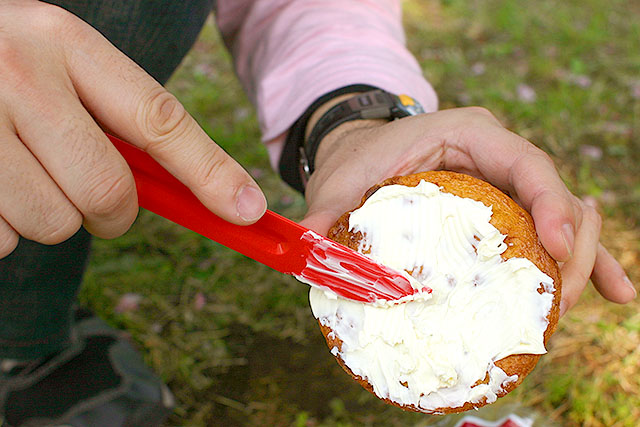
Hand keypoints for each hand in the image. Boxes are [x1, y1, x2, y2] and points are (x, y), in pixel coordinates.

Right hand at [0, 1, 265, 258]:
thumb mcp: (55, 67)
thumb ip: (113, 118)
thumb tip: (197, 189)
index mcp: (63, 41)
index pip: (159, 119)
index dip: (210, 172)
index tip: (247, 210)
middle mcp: (16, 73)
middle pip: (107, 191)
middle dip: (111, 213)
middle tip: (92, 198)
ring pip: (53, 223)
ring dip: (48, 217)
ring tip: (17, 173)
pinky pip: (0, 239)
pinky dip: (2, 227)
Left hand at [300, 106, 635, 314]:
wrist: (363, 154)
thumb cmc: (360, 160)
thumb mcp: (342, 178)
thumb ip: (327, 208)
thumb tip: (305, 247)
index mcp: (471, 136)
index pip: (525, 162)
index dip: (551, 203)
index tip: (559, 246)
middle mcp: (498, 158)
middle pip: (554, 196)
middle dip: (571, 244)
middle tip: (567, 295)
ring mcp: (505, 185)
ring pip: (560, 218)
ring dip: (585, 257)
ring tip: (604, 296)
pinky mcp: (505, 211)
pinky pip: (548, 233)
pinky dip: (574, 260)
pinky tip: (607, 293)